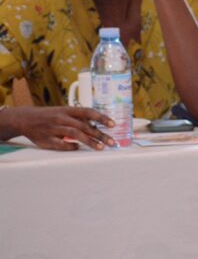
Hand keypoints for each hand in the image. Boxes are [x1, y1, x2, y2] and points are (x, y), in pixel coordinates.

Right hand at [2, 106, 116, 150]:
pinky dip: (71, 147)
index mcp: (68, 110)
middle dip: (100, 134)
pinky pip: (61, 144)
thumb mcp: (64, 112)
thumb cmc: (49, 116)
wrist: (25, 119)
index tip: (113, 124)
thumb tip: (98, 125)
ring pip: (75, 134)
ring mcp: (54, 128)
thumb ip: (79, 118)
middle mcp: (62, 118)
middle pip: (84, 126)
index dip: (101, 118)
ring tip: (100, 147)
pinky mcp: (46, 139)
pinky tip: (78, 148)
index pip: (88, 112)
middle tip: (112, 142)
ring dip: (90, 141)